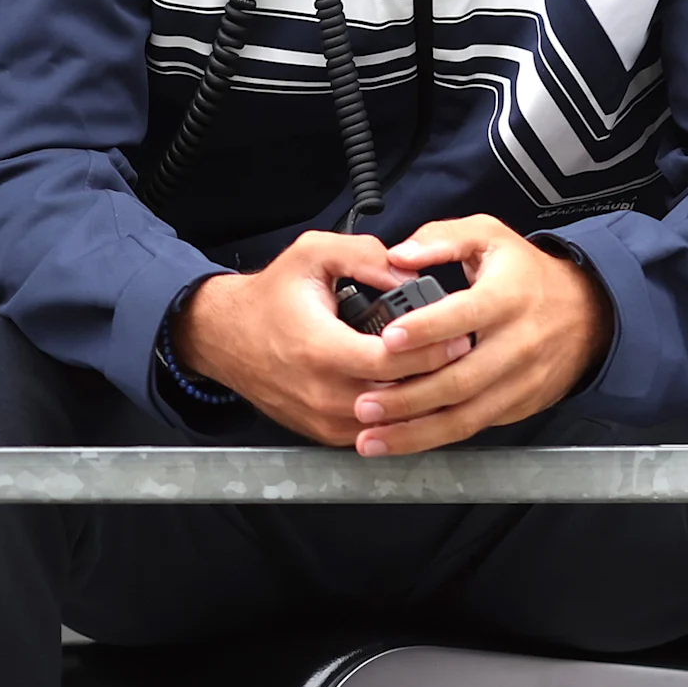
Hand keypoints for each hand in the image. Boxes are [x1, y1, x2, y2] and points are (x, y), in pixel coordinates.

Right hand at [168, 230, 471, 447]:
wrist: (224, 336)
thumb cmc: (269, 297)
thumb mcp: (312, 255)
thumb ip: (363, 254)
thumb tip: (408, 270)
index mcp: (320, 349)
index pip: (392, 362)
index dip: (431, 350)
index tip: (458, 335)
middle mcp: (321, 392)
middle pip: (398, 398)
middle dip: (436, 377)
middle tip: (463, 355)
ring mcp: (322, 419)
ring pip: (391, 423)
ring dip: (421, 401)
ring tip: (447, 375)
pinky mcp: (323, 432)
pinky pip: (375, 433)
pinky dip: (399, 417)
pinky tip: (418, 393)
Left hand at [344, 215, 608, 454]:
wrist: (588, 314)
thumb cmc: (526, 274)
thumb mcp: (490, 237)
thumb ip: (441, 239)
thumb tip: (397, 255)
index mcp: (507, 297)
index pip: (465, 315)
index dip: (426, 329)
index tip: (388, 339)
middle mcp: (517, 344)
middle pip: (461, 379)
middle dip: (408, 397)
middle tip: (363, 404)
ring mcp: (519, 381)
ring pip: (466, 415)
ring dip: (415, 431)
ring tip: (371, 438)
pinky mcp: (518, 406)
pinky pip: (474, 426)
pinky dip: (435, 437)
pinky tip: (400, 441)